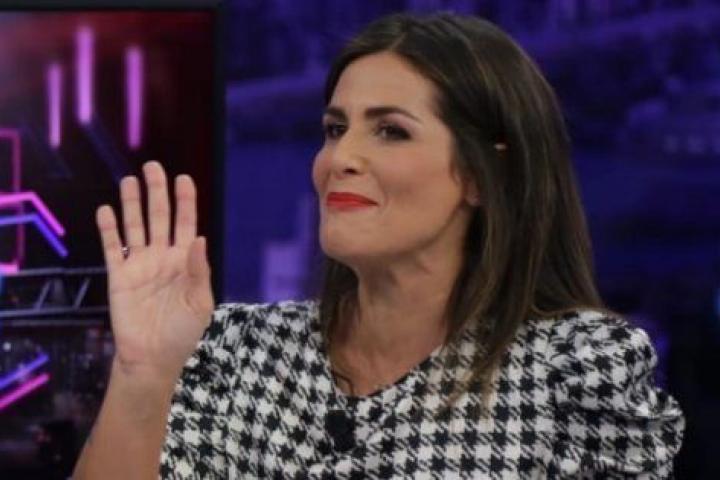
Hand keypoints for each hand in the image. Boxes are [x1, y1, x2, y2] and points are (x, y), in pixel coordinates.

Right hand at [96, 161, 213, 381]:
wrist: (154, 359)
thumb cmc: (184, 333)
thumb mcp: (200, 303)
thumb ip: (200, 271)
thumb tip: (200, 238)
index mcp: (186, 262)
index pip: (186, 224)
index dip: (185, 202)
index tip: (184, 179)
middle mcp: (162, 258)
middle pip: (159, 218)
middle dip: (157, 193)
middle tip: (153, 167)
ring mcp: (139, 265)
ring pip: (135, 227)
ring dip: (132, 204)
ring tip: (130, 180)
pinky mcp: (119, 277)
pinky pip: (113, 248)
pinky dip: (109, 230)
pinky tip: (107, 210)